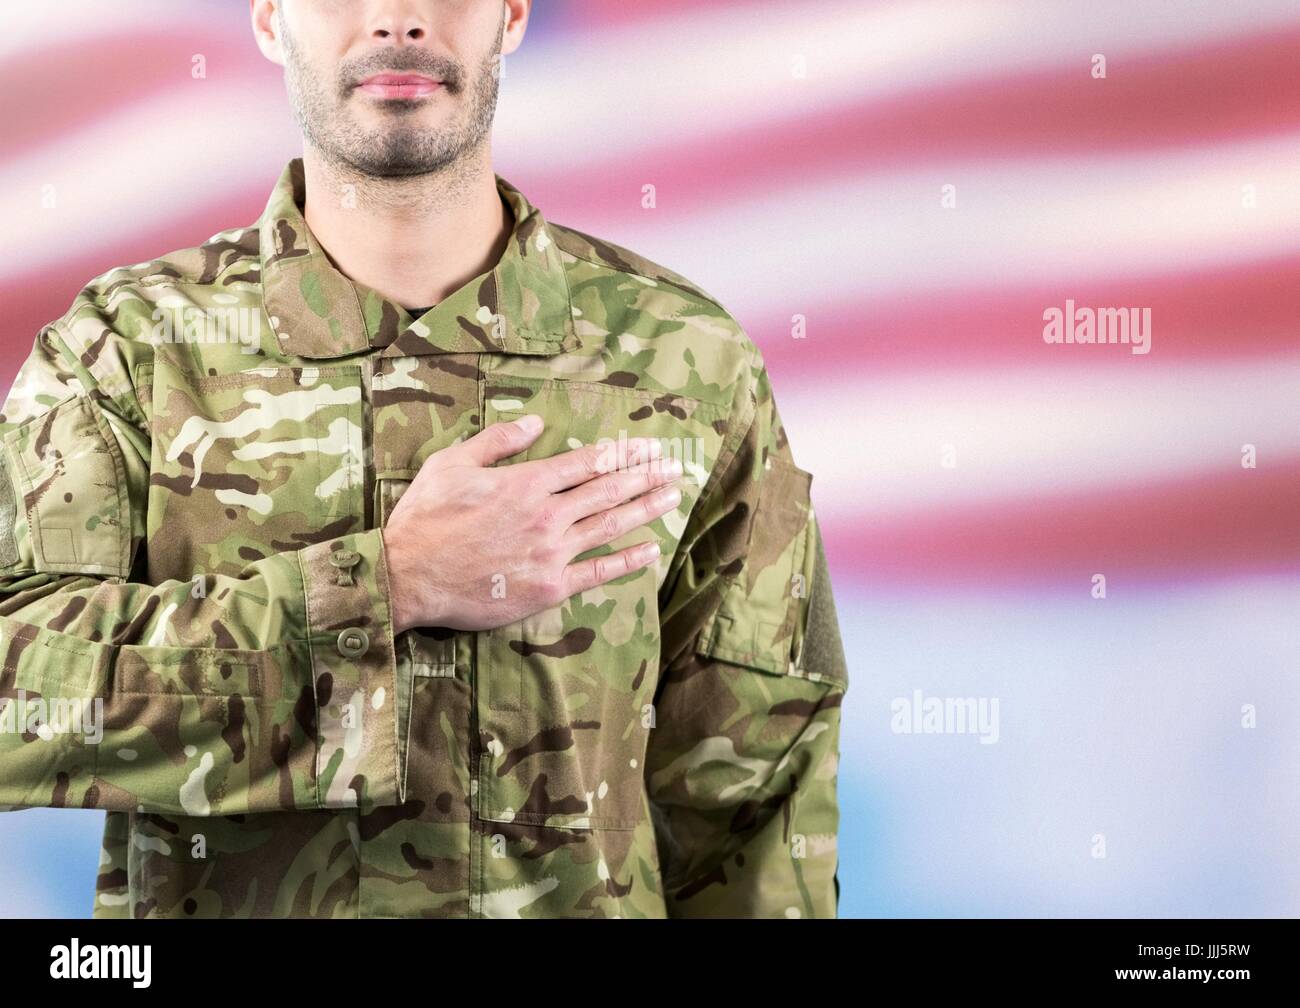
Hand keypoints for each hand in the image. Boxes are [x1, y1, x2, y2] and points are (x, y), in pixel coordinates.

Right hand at [381, 415, 680, 632]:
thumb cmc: (425, 519)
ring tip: (672, 496)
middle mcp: (546, 514)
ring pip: (610, 525)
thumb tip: (535, 421)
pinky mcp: (549, 587)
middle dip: (646, 476)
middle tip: (676, 467)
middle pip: (608, 490)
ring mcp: (551, 553)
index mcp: (526, 482)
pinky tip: (650, 549)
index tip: (651, 445)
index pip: (588, 462)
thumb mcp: (452, 464)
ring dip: (646, 509)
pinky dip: (628, 560)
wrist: (408, 576)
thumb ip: (497, 441)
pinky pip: (598, 571)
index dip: (625, 453)